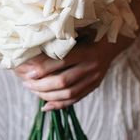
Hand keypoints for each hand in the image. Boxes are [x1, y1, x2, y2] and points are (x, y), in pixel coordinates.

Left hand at [13, 30, 134, 110]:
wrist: (112, 42)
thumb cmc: (88, 33)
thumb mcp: (77, 33)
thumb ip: (61, 42)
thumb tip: (35, 49)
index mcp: (86, 51)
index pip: (62, 62)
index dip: (44, 68)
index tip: (29, 72)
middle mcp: (91, 66)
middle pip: (63, 81)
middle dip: (42, 85)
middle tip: (27, 83)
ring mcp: (94, 78)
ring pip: (68, 93)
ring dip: (48, 96)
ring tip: (33, 91)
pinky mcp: (94, 86)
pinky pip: (75, 99)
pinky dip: (59, 104)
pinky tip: (46, 106)